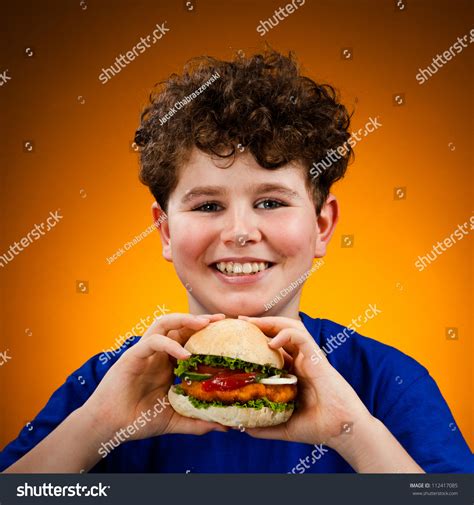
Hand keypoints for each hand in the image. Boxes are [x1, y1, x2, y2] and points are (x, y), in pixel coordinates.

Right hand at [81, 313, 228, 443]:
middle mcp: (158, 354)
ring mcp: (145, 352)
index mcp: (168, 364)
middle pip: (179, 326)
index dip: (207, 334)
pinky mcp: (132, 356)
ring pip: (163, 323)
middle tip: (221, 319)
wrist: (109, 427)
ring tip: (203, 323)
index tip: (228, 332)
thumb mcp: (175, 420)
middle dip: (200, 320)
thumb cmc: (138, 420)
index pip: (189, 339)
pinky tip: (185, 355)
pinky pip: (152, 342)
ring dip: (184, 320)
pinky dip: (170, 344)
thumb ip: (197, 421)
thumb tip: (225, 426)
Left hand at [237, 315, 372, 447]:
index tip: (238, 337)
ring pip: (291, 328)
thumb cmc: (318, 427)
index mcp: (294, 372)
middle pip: (280, 332)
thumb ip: (265, 426)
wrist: (342, 431)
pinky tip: (271, 342)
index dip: (257, 339)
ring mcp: (310, 357)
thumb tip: (242, 428)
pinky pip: (301, 337)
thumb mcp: (285, 426)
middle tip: (240, 320)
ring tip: (252, 322)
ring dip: (271, 322)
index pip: (274, 348)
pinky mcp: (317, 357)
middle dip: (261, 324)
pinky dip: (286, 334)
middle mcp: (301, 361)